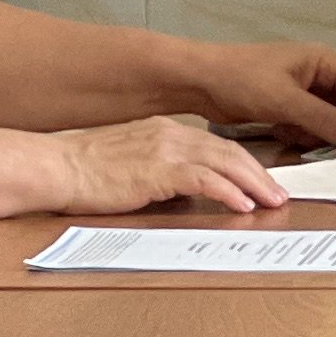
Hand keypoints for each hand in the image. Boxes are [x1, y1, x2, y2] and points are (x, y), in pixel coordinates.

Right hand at [53, 115, 290, 216]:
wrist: (56, 166)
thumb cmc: (85, 170)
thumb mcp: (130, 162)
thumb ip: (159, 170)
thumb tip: (183, 191)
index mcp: (164, 130)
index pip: (216, 145)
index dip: (244, 163)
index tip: (261, 181)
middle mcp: (170, 134)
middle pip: (229, 152)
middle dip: (258, 174)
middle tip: (279, 194)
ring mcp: (165, 150)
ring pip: (224, 163)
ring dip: (253, 184)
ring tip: (272, 202)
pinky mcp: (157, 170)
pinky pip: (204, 180)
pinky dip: (228, 192)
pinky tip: (242, 206)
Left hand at [177, 40, 335, 150]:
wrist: (199, 82)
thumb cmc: (242, 79)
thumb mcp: (285, 100)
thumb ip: (323, 118)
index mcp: (322, 62)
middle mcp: (317, 75)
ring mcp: (301, 93)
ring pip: (329, 119)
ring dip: (329, 135)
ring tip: (329, 152)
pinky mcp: (286, 109)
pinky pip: (309, 126)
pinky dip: (309, 137)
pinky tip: (301, 143)